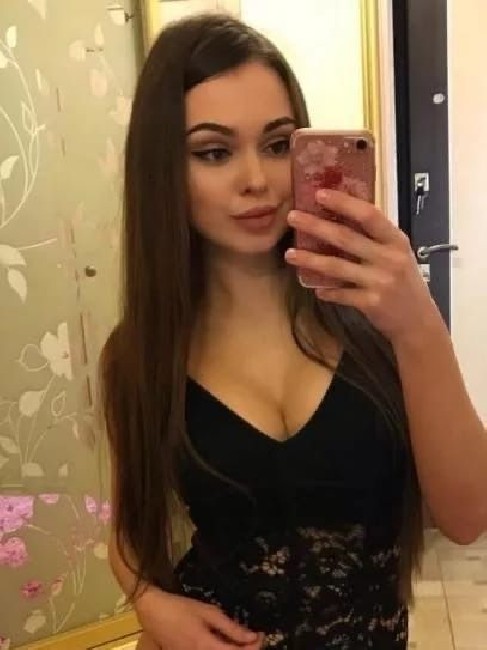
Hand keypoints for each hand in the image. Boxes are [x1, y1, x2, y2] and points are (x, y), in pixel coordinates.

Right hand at [135, 587, 264, 649]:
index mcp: (206, 647)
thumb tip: (251, 637)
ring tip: (241, 642)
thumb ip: (230, 627)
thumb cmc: (181, 608)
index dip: (254, 648)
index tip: (261, 636)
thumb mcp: (208, 612)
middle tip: (254, 640)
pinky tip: (224, 644)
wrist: (153, 612)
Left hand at [285, 189, 441, 344]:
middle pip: (346, 238)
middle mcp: (389, 258)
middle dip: (316, 226)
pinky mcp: (371, 303)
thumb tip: (342, 214)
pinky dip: (326, 291)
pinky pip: (341, 294)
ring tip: (290, 253)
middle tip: (292, 217)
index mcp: (396, 241)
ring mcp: (380, 281)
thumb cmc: (405, 282)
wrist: (419, 320)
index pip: (369, 215)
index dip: (344, 203)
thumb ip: (375, 238)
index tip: (320, 194)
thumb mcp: (398, 254)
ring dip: (310, 260)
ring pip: (337, 267)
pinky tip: (314, 287)